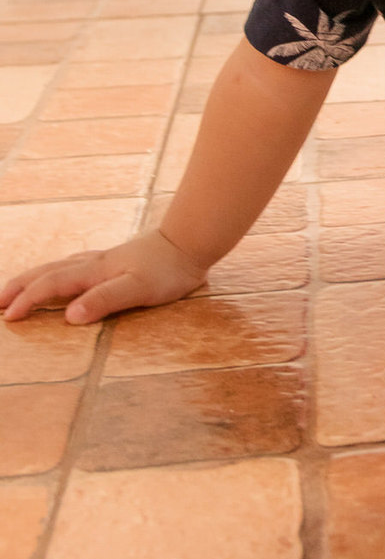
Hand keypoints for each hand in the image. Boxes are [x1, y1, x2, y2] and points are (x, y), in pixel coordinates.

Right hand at [0, 229, 208, 324]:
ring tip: (18, 288)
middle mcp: (94, 263)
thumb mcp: (138, 289)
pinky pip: (74, 265)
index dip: (28, 300)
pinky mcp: (115, 260)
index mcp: (94, 271)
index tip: (8, 317)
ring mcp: (104, 259)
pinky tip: (62, 274)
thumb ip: (104, 301)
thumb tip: (69, 316)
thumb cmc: (168, 270)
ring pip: (59, 266)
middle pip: (48, 272)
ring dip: (35, 278)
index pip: (52, 285)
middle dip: (20, 286)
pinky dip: (57, 272)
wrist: (192, 241)